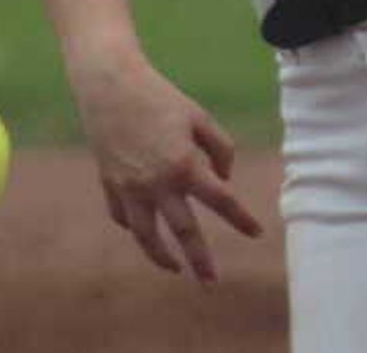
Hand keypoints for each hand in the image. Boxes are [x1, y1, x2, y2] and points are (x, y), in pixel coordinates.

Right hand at [68, 53, 263, 282]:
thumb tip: (223, 179)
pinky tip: (144, 231)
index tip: (256, 233)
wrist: (110, 86)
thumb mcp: (200, 117)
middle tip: (211, 281)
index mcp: (185, 164)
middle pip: (183, 232)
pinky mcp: (110, 184)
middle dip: (199, 260)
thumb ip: (221, 149)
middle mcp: (158, 183)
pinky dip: (134, 227)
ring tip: (175, 268)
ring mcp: (130, 187)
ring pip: (146, 236)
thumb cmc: (160, 98)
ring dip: (161, 257)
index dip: (241, 219)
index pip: (221, 201)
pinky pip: (123, 217)